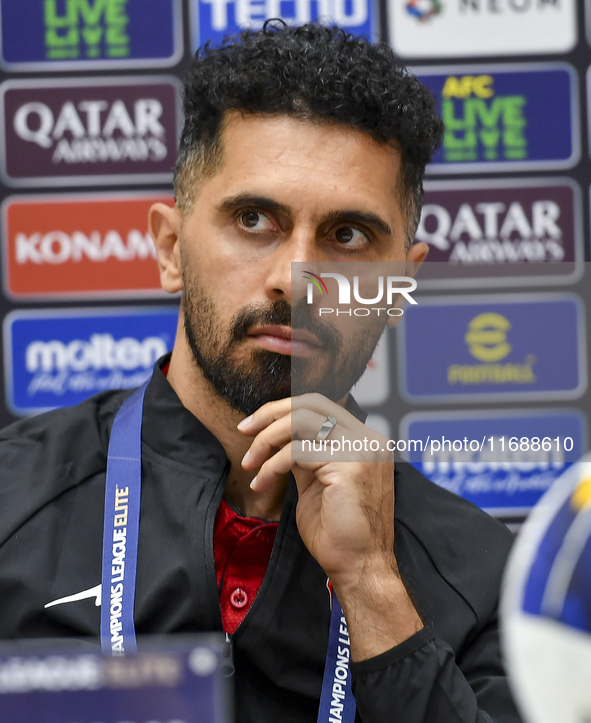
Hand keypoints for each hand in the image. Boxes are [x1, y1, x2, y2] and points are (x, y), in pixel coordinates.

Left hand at [238, 393, 422, 658]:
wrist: (359, 567)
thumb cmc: (337, 532)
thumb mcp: (317, 481)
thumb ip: (306, 454)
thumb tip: (279, 435)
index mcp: (364, 439)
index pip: (320, 405)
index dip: (283, 408)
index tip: (253, 425)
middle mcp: (369, 438)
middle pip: (311, 404)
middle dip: (271, 413)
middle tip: (244, 431)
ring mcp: (362, 449)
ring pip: (301, 422)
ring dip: (267, 441)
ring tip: (250, 465)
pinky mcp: (350, 465)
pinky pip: (298, 451)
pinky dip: (273, 465)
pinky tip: (261, 483)